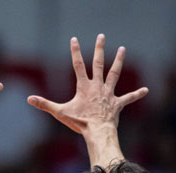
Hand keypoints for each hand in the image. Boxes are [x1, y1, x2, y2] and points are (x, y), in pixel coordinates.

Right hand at [27, 34, 147, 135]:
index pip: (78, 65)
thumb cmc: (79, 123)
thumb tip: (29, 99)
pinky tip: (146, 90)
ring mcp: (109, 94)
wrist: (97, 132)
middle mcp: (98, 86)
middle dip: (99, 49)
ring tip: (122, 49)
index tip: (74, 39)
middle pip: (98, 64)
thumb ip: (44, 104)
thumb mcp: (60, 113)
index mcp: (84, 87)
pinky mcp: (117, 104)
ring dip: (119, 61)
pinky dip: (137, 94)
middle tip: (101, 36)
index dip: (75, 52)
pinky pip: (129, 98)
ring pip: (114, 74)